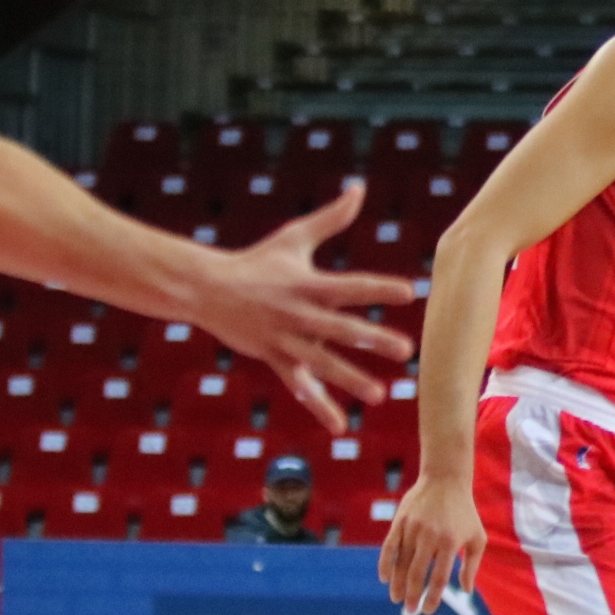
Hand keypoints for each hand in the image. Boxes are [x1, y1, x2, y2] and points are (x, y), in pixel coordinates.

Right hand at [188, 180, 418, 431]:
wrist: (205, 288)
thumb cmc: (257, 261)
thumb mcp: (293, 237)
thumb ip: (332, 218)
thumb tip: (359, 187)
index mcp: (308, 283)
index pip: (350, 285)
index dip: (378, 288)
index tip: (410, 292)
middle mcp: (299, 313)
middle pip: (341, 328)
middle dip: (372, 339)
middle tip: (405, 350)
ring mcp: (285, 338)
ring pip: (322, 363)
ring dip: (350, 379)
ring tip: (379, 394)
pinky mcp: (275, 358)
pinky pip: (299, 386)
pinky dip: (319, 406)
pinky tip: (341, 426)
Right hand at [381, 474, 484, 614]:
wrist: (445, 480)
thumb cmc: (464, 513)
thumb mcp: (477, 538)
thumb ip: (471, 566)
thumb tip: (466, 591)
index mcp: (450, 543)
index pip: (438, 578)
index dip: (432, 597)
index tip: (427, 610)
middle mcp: (430, 537)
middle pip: (416, 573)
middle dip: (411, 595)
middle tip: (408, 610)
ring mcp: (412, 529)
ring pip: (400, 563)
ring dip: (396, 584)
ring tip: (396, 598)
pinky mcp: (400, 522)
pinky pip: (389, 547)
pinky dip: (385, 564)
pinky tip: (384, 578)